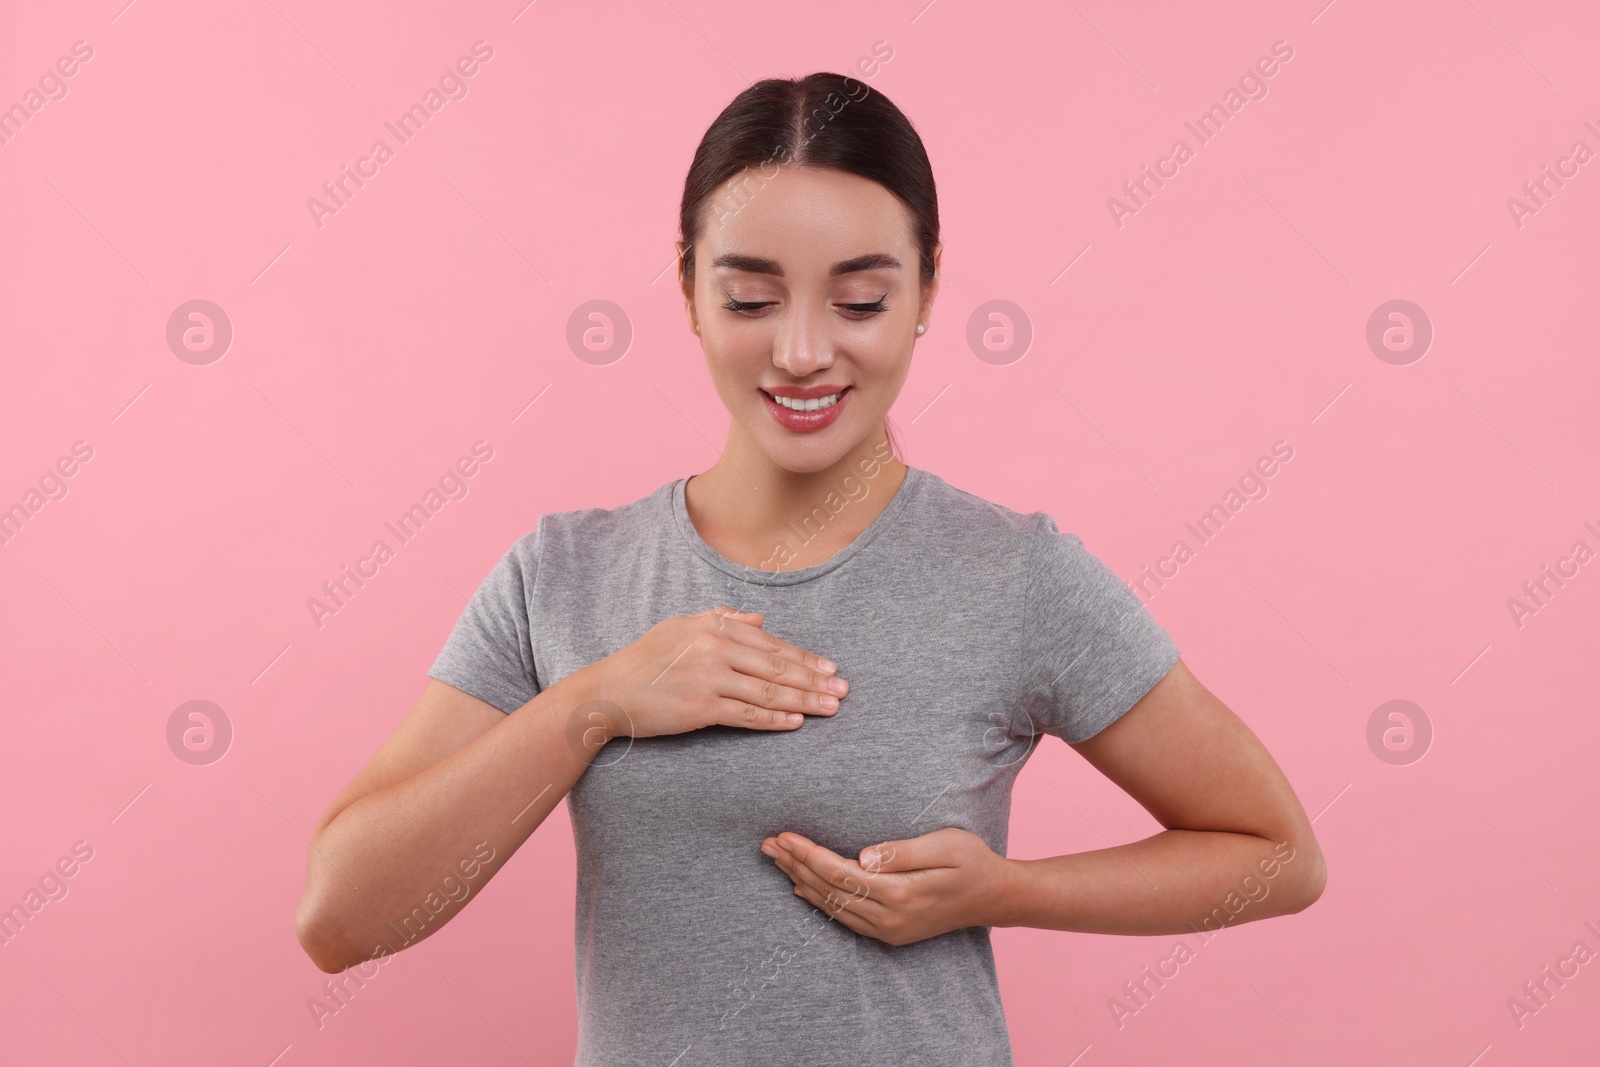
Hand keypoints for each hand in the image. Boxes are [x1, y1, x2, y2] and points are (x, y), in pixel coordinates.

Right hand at [570, 606, 847, 740]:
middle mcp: (716, 648)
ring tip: (831, 708)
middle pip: (777, 667)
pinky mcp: (701, 707)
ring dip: (805, 700)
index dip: (804, 657)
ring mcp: (710, 678)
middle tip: (843, 690)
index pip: (771, 643)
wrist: (608, 691)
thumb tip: (759, 619)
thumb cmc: (644, 659)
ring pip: (769, 691)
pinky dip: (775, 720)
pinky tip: (797, 723)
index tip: (830, 668)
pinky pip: (747, 714)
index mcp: (714, 626)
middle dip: (814, 680)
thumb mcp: (681, 627)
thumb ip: (722, 619)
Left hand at [759, 827, 1013, 945]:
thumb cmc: (972, 862)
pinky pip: (846, 918)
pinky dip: (820, 901)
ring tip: (776, 860)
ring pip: (833, 906)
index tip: (783, 836)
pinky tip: (803, 888)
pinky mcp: (891, 933)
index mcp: (901, 893)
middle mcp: (890, 917)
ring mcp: (889, 929)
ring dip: (801, 882)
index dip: (808, 854)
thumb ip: (903, 852)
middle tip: (766, 844)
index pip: (839, 872)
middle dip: (795, 865)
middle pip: (829, 890)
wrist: (996, 897)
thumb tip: (863, 855)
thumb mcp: (946, 846)